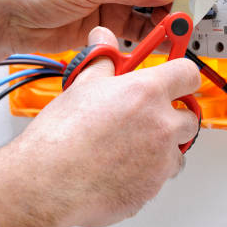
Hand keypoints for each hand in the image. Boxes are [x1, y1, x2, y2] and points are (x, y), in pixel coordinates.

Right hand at [0, 26, 199, 226]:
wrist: (39, 182)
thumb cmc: (52, 134)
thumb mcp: (75, 80)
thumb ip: (96, 58)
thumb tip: (102, 39)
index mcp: (142, 90)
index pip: (183, 65)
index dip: (176, 61)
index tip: (173, 60)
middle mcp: (158, 123)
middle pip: (186, 107)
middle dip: (167, 105)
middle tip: (143, 107)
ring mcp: (157, 159)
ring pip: (176, 143)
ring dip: (158, 137)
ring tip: (124, 138)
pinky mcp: (148, 187)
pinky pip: (157, 171)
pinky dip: (144, 165)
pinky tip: (114, 162)